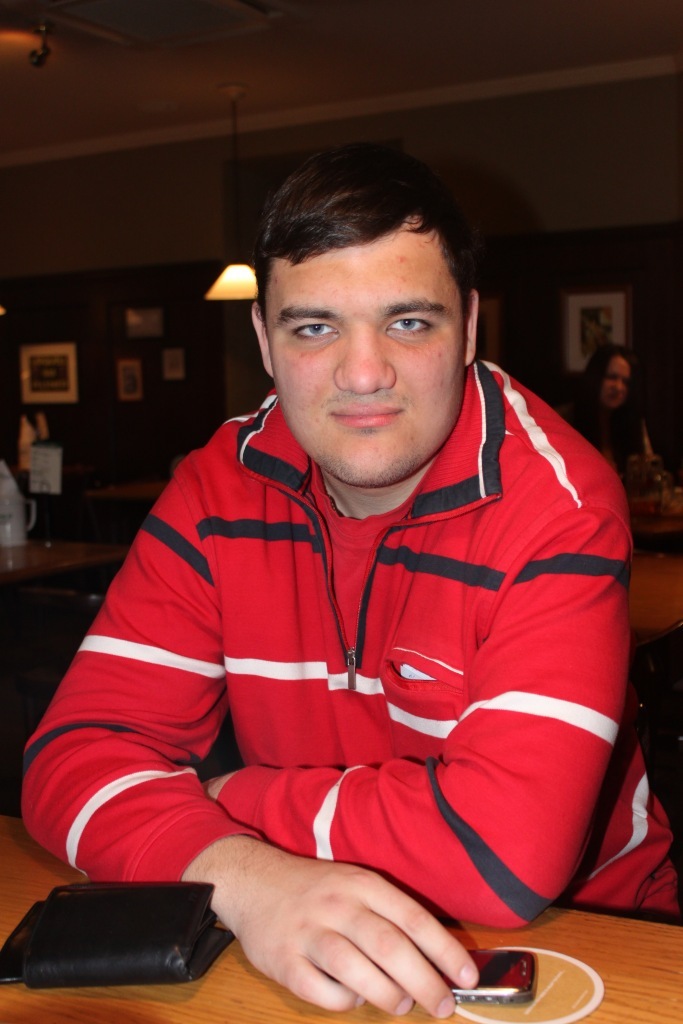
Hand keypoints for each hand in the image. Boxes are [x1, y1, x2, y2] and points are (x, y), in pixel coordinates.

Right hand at [183, 835, 477, 1016]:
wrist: (252, 881)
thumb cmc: (316, 890)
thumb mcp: (354, 884)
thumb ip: (389, 915)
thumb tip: (438, 958)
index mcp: (361, 883)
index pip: (411, 917)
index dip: (443, 949)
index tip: (466, 976)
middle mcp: (336, 904)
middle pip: (388, 946)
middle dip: (424, 981)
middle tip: (444, 1005)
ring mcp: (308, 932)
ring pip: (355, 969)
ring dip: (387, 994)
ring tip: (402, 1004)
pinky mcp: (283, 961)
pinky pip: (320, 990)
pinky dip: (343, 1001)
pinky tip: (352, 998)